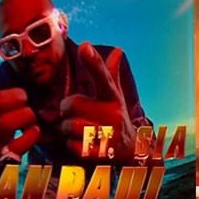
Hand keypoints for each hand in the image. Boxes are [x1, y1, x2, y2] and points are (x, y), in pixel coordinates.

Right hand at [0, 56, 39, 160]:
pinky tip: (31, 133)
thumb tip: (15, 83)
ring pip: (8, 121)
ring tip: (29, 120)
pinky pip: (24, 140)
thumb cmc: (1, 135)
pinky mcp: (4, 157)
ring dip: (27, 116)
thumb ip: (3, 100)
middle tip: (24, 100)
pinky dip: (33, 134)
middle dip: (17, 97)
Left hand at [60, 43, 136, 160]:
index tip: (85, 46)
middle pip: (70, 103)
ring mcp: (106, 134)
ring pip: (68, 125)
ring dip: (68, 129)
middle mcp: (112, 114)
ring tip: (82, 131)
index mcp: (113, 97)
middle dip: (68, 110)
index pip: (102, 77)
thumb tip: (118, 50)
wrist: (131, 152)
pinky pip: (70, 144)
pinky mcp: (99, 153)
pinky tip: (84, 144)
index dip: (93, 62)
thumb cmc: (115, 118)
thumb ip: (111, 74)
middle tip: (78, 115)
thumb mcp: (116, 97)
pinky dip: (72, 145)